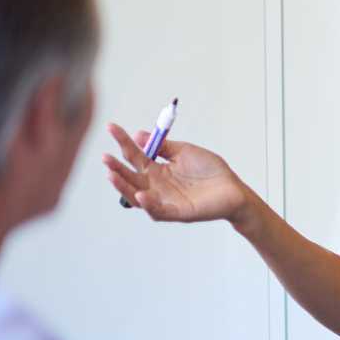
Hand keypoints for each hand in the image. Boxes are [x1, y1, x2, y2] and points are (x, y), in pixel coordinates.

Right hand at [102, 122, 252, 223]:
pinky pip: (158, 211)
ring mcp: (165, 200)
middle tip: (105, 157)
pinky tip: (141, 194)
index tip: (111, 127)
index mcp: (158, 170)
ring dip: (124, 187)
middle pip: (131, 178)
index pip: (134, 156)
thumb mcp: (185, 152)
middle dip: (117, 168)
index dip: (123, 142)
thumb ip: (163, 146)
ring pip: (138, 196)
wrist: (234, 189)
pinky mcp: (178, 212)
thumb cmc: (211, 171)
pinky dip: (148, 204)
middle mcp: (157, 186)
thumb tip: (138, 134)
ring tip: (112, 175)